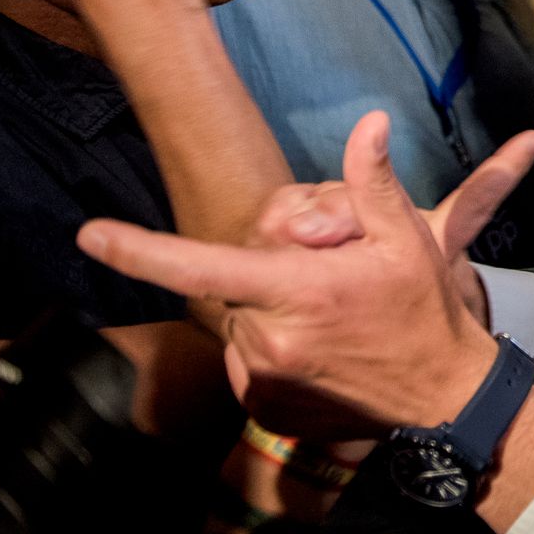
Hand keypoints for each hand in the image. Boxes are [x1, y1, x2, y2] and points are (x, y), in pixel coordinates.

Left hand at [79, 114, 503, 438]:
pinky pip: (247, 365)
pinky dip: (272, 353)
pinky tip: (318, 353)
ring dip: (269, 316)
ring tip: (327, 322)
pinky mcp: (265, 410)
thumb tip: (370, 123)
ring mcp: (265, 382)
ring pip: (239, 326)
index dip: (140, 250)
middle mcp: (271, 341)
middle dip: (266, 276)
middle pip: (234, 288)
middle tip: (326, 282)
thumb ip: (373, 183)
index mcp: (298, 292)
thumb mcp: (406, 240)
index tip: (91, 235)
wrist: (442, 396)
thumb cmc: (423, 310)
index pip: (203, 267)